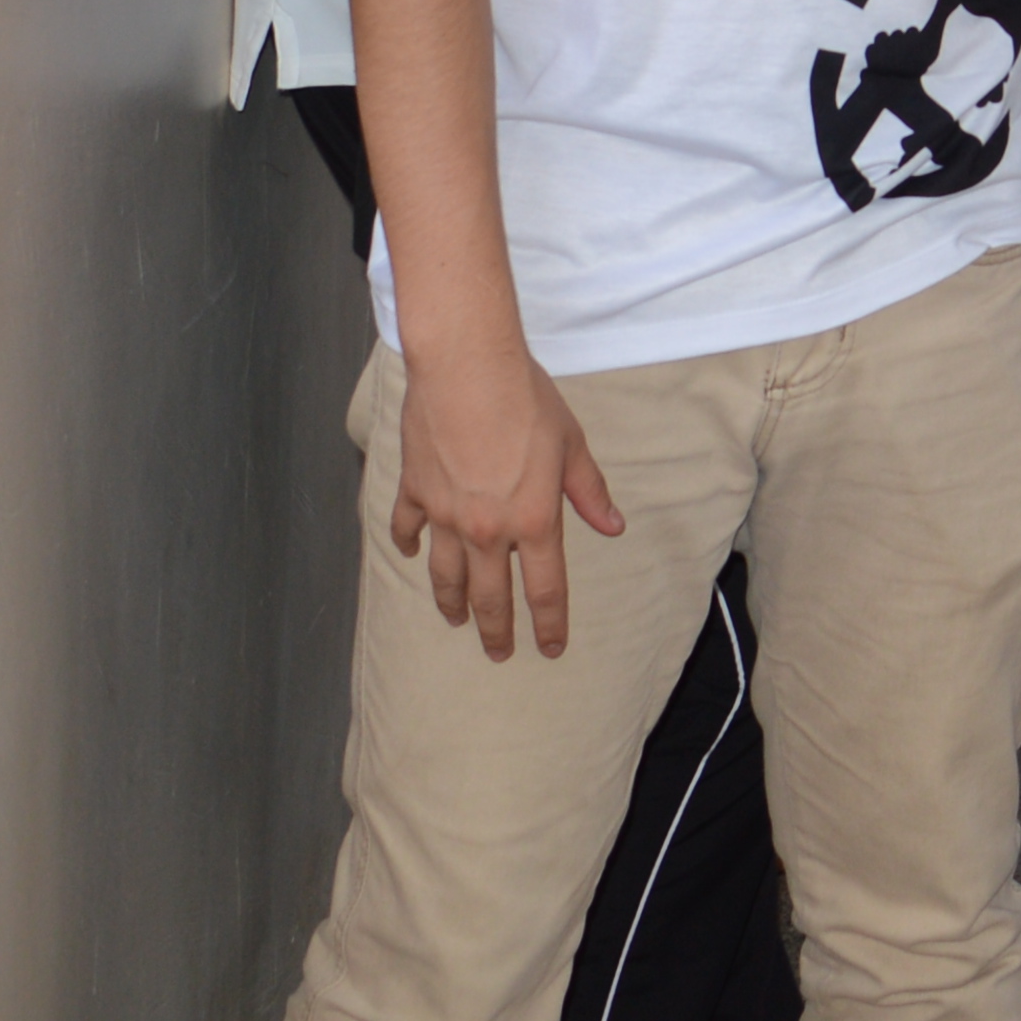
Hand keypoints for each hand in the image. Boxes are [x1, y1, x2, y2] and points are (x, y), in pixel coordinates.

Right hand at [393, 338, 623, 658]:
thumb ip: (589, 492)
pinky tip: (412, 555)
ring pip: (445, 575)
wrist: (467, 367)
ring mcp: (445, 515)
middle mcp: (487, 529)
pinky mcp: (415, 492)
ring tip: (455, 619)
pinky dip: (409, 546)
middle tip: (497, 653)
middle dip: (495, 631)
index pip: (545, 590)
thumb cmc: (526, 400)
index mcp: (534, 520)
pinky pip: (408, 530)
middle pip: (490, 597)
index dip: (549, 625)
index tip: (549, 649)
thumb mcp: (571, 445)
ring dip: (451, 602)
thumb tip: (612, 526)